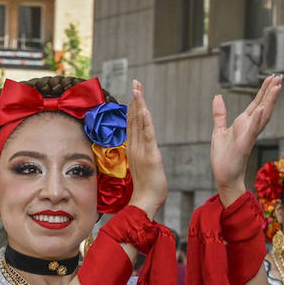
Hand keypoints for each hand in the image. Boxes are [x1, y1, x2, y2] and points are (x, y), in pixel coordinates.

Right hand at [125, 80, 166, 217]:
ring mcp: (141, 151)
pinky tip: (145, 109)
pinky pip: (148, 135)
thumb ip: (141, 155)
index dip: (133, 107)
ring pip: (139, 123)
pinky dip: (146, 121)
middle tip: (135, 82)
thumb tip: (141, 149)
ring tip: (137, 89)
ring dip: (139, 105)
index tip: (134, 92)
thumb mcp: (143, 167)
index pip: (132, 123)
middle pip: (134, 119)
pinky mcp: (150, 156)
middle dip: (136, 99)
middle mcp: (135, 147)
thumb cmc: (147, 188)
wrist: (145, 202)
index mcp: (134, 149)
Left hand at [210, 75, 281, 202]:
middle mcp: (249, 127)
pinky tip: (263, 108)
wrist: (224, 175)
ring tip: (277, 86)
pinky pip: (253, 130)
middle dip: (271, 91)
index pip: (257, 103)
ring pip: (263, 115)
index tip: (272, 77)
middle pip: (264, 105)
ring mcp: (249, 135)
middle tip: (280, 76)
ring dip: (270, 101)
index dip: (264, 90)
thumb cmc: (223, 157)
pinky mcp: (245, 144)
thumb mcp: (219, 130)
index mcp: (244, 123)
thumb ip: (220, 114)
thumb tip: (218, 97)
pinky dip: (258, 119)